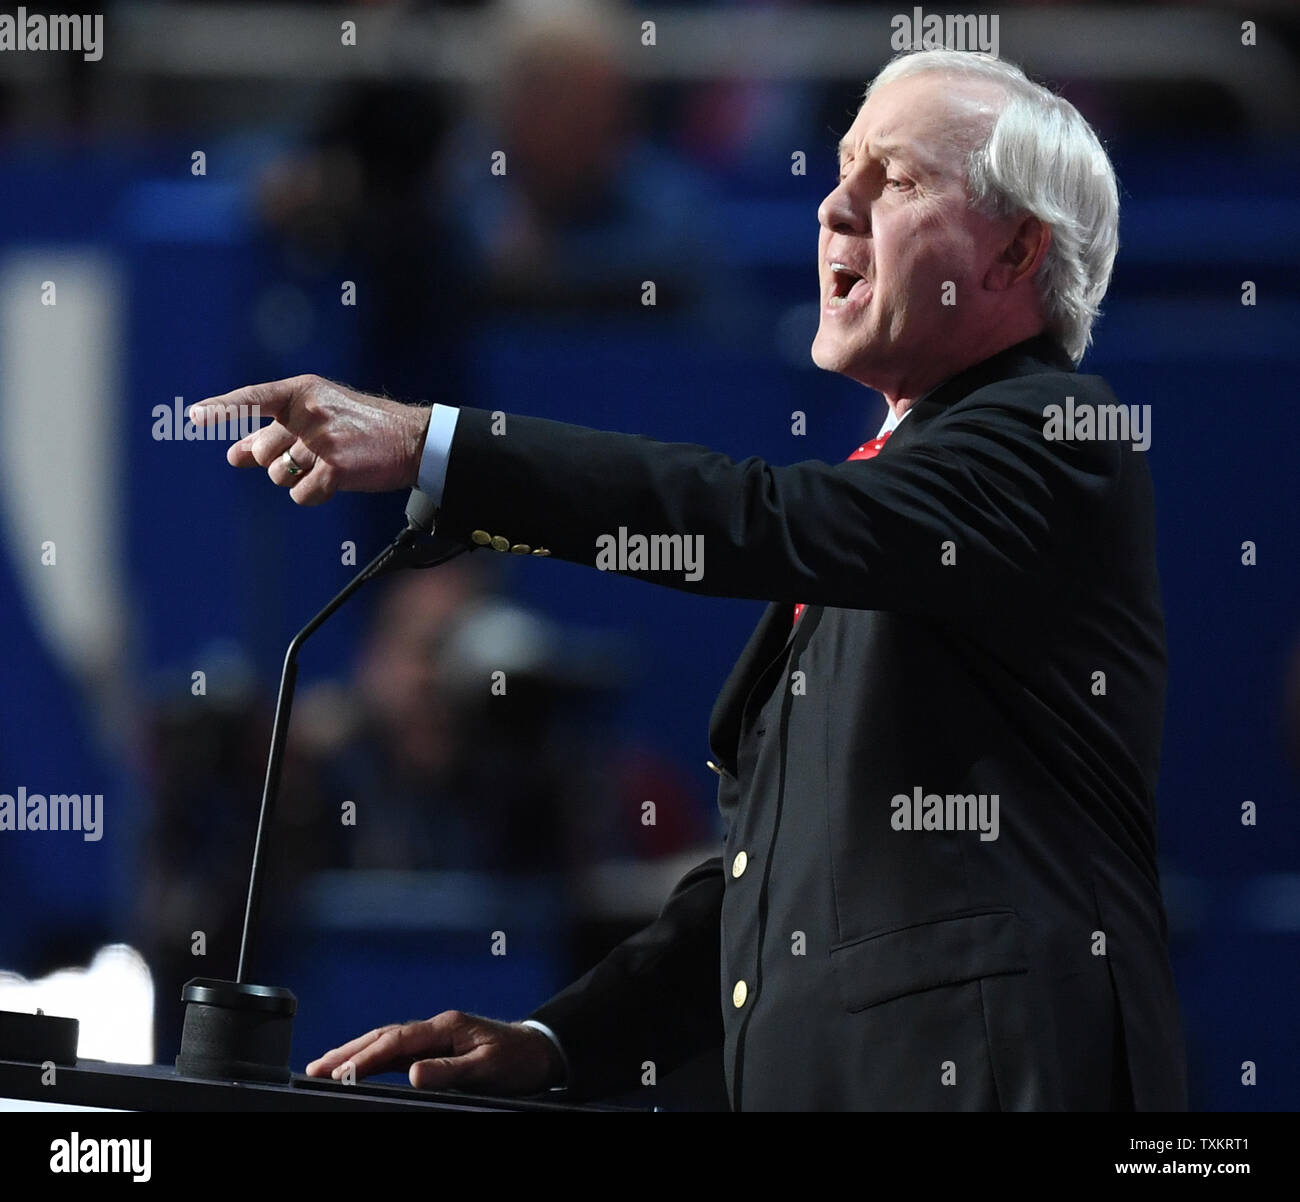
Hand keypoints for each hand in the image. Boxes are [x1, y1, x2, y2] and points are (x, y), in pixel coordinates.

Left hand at [189, 374, 431, 506]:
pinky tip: (335, 482)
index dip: (222, 408)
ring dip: (297, 478)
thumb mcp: (316, 418)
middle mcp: (310, 411)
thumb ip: (273, 432)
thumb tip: (234, 453)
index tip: (195, 417)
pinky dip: (313, 494)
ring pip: (279, 475)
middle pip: (262, 451)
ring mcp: (323, 439)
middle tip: (309, 455)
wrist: (411, 440)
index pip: (253, 398)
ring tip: (327, 465)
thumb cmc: (361, 428)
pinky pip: (301, 494)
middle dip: (277, 461)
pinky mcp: (337, 468)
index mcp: (303, 391)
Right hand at [304, 1010, 565, 1094]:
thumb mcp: (487, 1068)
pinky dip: (374, 1058)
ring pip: (387, 1042)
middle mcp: (437, 1027)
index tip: (338, 1072)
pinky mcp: (438, 1047)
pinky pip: (398, 1052)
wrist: (540, 1050)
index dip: (365, 1056)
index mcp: (446, 1026)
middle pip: (384, 1036)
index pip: (396, 1040)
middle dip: (348, 1051)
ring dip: (356, 1053)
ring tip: (325, 1067)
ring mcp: (436, 1036)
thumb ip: (450, 1070)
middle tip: (314, 1068)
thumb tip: (413, 1073)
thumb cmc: (517, 1059)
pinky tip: (359, 1067)